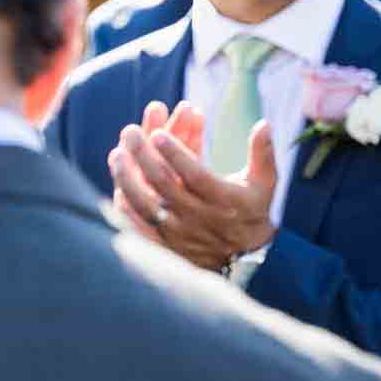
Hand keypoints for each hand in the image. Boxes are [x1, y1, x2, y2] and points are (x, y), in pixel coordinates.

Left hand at [108, 100, 275, 269]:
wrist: (244, 258)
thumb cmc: (250, 210)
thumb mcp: (263, 183)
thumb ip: (262, 153)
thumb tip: (264, 123)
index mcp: (224, 199)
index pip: (195, 175)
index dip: (176, 154)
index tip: (158, 133)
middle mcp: (200, 217)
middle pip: (165, 184)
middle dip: (144, 156)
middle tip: (130, 132)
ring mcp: (179, 232)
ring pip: (146, 204)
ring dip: (128, 178)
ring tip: (117, 153)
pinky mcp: (164, 244)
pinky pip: (139, 226)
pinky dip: (126, 207)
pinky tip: (116, 185)